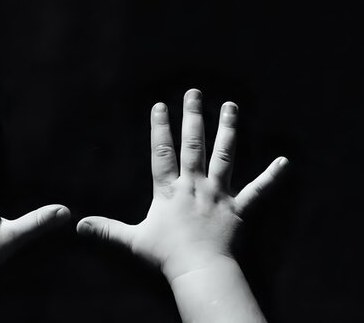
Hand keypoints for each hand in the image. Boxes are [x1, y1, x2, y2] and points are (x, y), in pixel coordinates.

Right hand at [77, 89, 286, 280]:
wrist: (199, 270)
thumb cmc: (167, 256)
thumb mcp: (132, 240)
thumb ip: (107, 229)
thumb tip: (78, 224)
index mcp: (169, 190)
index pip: (163, 152)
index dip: (160, 128)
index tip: (160, 105)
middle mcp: (195, 185)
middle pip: (194, 145)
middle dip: (193, 116)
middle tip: (195, 92)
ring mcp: (219, 194)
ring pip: (225, 156)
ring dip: (228, 130)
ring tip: (231, 106)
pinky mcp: (239, 209)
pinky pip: (258, 190)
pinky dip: (272, 176)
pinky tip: (285, 161)